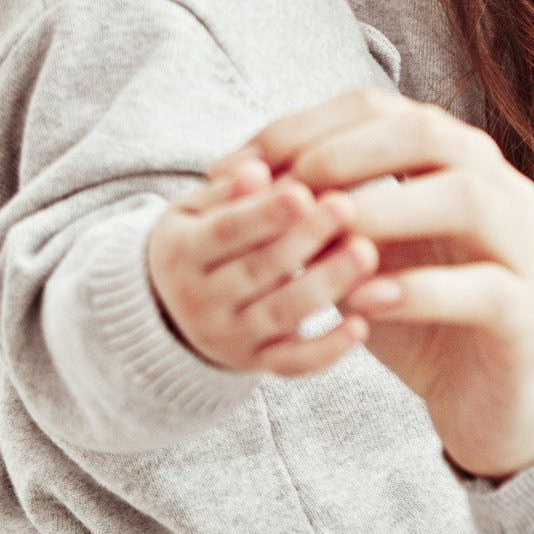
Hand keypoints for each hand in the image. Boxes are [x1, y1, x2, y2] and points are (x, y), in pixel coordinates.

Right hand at [147, 156, 378, 375]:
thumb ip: (227, 190)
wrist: (168, 306)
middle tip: (347, 208)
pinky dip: (326, 350)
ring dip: (325, 286)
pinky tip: (361, 326)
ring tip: (365, 254)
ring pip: (279, 315)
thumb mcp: (195, 208)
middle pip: (257, 272)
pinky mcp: (254, 363)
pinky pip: (291, 364)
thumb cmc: (200, 235)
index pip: (225, 232)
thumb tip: (256, 170)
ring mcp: (228, 337)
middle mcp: (200, 300)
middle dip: (304, 240)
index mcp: (182, 252)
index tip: (304, 192)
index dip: (264, 214)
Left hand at [212, 92, 533, 477]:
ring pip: (468, 198)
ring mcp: (522, 241)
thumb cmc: (410, 309)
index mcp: (450, 154)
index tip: (240, 164)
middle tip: (290, 188)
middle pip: (430, 132)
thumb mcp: (352, 256)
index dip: (305, 127)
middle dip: (350, 153)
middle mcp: (495, 181)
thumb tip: (243, 183)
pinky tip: (368, 302)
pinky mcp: (529, 310)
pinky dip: (422, 291)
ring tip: (331, 233)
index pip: (379, 109)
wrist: (483, 396)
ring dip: (390, 209)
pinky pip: (484, 288)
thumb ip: (316, 217)